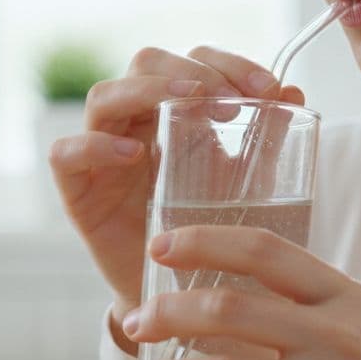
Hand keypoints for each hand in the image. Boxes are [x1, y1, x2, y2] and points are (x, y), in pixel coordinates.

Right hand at [47, 46, 305, 350]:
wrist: (180, 297)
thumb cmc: (207, 233)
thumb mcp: (244, 184)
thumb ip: (265, 141)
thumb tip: (294, 95)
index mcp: (175, 113)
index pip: (193, 61)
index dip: (229, 64)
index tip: (270, 88)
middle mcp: (135, 124)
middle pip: (145, 63)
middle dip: (189, 71)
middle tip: (229, 102)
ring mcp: (102, 154)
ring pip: (103, 95)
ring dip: (147, 91)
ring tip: (187, 105)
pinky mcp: (78, 191)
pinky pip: (66, 153)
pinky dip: (95, 146)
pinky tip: (131, 154)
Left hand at [120, 225, 360, 359]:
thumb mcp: (358, 326)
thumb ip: (299, 304)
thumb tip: (211, 292)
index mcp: (342, 296)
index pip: (263, 250)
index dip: (203, 241)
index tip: (158, 247)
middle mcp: (337, 336)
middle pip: (230, 309)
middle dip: (166, 313)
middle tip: (133, 324)